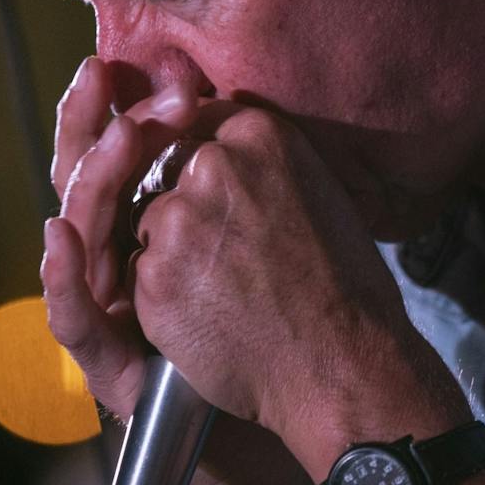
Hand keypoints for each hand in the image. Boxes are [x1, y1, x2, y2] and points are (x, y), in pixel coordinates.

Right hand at [40, 58, 341, 484]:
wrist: (315, 399)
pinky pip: (76, 323)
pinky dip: (64, 279)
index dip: (121, 106)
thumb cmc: (293, 306)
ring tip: (117, 136)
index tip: (152, 66)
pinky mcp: (114, 373)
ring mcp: (114, 321)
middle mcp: (120, 270)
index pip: (113, 159)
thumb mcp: (264, 220)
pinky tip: (61, 235)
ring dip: (89, 182)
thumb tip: (216, 90)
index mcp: (151, 229)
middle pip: (81, 186)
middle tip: (107, 75)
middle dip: (90, 124)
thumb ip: (230, 168)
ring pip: (73, 243)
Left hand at [128, 102, 429, 443]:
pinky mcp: (154, 275)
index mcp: (259, 135)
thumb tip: (229, 148)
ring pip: (148, 222)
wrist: (341, 365)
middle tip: (227, 250)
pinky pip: (140, 272)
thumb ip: (262, 160)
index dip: (204, 161)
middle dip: (184, 205)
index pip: (199, 120)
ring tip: (224, 287)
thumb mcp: (317, 189)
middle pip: (167, 171)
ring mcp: (177, 220)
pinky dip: (164, 294)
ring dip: (172, 250)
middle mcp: (213, 166)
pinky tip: (208, 314)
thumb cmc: (345, 285)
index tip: (215, 188)